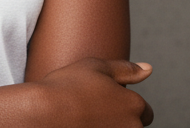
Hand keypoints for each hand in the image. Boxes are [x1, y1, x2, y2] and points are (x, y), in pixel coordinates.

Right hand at [32, 58, 153, 126]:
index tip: (106, 105)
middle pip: (134, 127)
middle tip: (93, 114)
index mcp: (135, 106)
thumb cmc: (67, 87)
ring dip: (109, 127)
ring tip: (85, 122)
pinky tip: (81, 127)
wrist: (41, 115)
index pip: (145, 112)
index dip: (126, 107)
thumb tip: (148, 69)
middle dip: (120, 121)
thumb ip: (126, 69)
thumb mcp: (96, 67)